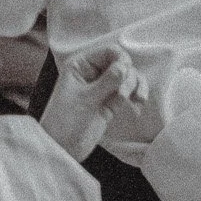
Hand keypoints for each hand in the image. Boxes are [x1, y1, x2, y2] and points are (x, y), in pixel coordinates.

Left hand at [39, 44, 140, 160]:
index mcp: (81, 65)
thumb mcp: (86, 99)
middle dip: (129, 77)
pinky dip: (136, 96)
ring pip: (129, 78)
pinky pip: (129, 92)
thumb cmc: (66, 121)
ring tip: (138, 100)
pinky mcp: (111, 102)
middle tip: (123, 95)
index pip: (109, 52)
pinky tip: (138, 105)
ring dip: (137, 86)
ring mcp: (103, 88)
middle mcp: (93, 73)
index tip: (125, 74)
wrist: (63, 148)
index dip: (121, 60)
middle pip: (123, 63)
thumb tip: (126, 65)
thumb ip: (107, 80)